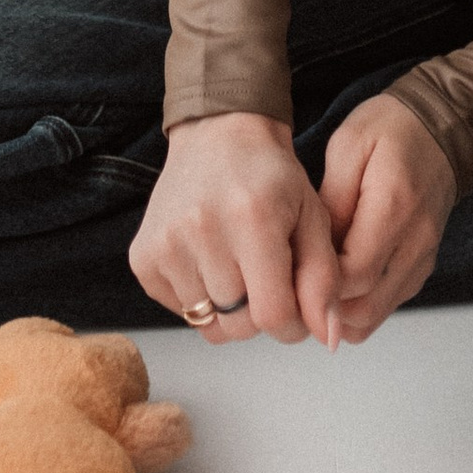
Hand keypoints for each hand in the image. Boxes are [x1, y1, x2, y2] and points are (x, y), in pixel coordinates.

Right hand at [129, 112, 341, 346]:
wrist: (218, 135)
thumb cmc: (271, 177)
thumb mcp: (314, 218)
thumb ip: (324, 280)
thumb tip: (329, 338)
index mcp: (253, 219)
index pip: (273, 316)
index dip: (293, 324)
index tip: (297, 305)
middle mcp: (202, 230)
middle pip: (240, 326)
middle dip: (262, 314)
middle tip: (268, 278)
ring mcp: (166, 244)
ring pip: (209, 324)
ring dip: (231, 308)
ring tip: (239, 266)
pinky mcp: (143, 257)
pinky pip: (180, 310)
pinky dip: (201, 299)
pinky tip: (211, 262)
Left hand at [319, 94, 456, 342]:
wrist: (442, 128)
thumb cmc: (391, 130)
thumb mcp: (348, 146)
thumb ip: (330, 200)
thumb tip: (315, 250)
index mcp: (395, 206)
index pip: (354, 274)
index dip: (319, 281)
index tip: (295, 264)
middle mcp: (416, 241)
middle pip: (365, 306)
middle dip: (324, 304)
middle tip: (296, 281)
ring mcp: (422, 258)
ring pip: (376, 313)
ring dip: (340, 310)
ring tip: (313, 283)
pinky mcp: (422, 266)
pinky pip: (388, 303)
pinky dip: (359, 303)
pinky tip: (339, 280)